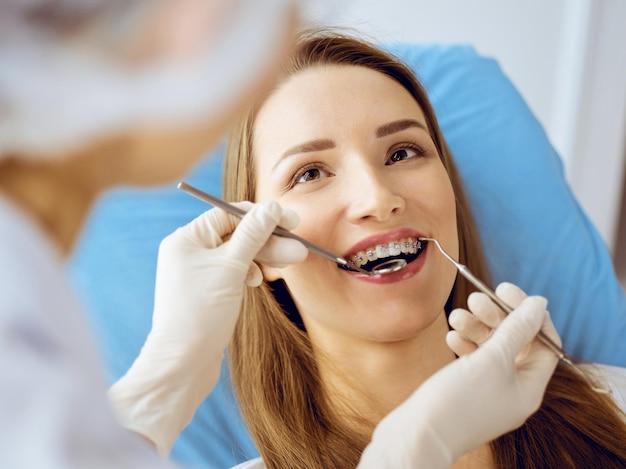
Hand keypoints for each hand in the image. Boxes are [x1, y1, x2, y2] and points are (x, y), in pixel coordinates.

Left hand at [109, 200, 306, 455]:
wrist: (182, 365)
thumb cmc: (201, 313)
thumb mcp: (231, 268)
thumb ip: (253, 234)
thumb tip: (271, 208)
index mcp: (187, 239)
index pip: (229, 214)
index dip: (262, 215)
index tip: (291, 221)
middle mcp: (189, 252)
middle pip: (236, 234)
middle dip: (268, 240)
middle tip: (298, 249)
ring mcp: (197, 273)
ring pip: (238, 255)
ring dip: (264, 256)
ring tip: (289, 263)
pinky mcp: (207, 292)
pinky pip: (233, 272)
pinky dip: (250, 272)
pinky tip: (259, 281)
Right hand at [358, 283, 558, 467]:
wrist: (417, 435)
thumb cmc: (459, 401)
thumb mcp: (492, 359)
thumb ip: (516, 328)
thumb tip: (539, 304)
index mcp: (530, 388)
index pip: (543, 342)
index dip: (528, 314)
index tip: (504, 291)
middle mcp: (513, 390)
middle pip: (514, 343)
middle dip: (495, 318)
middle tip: (475, 298)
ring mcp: (489, 391)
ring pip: (490, 349)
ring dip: (475, 328)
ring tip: (455, 316)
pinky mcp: (466, 391)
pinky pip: (473, 361)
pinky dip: (464, 345)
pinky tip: (451, 336)